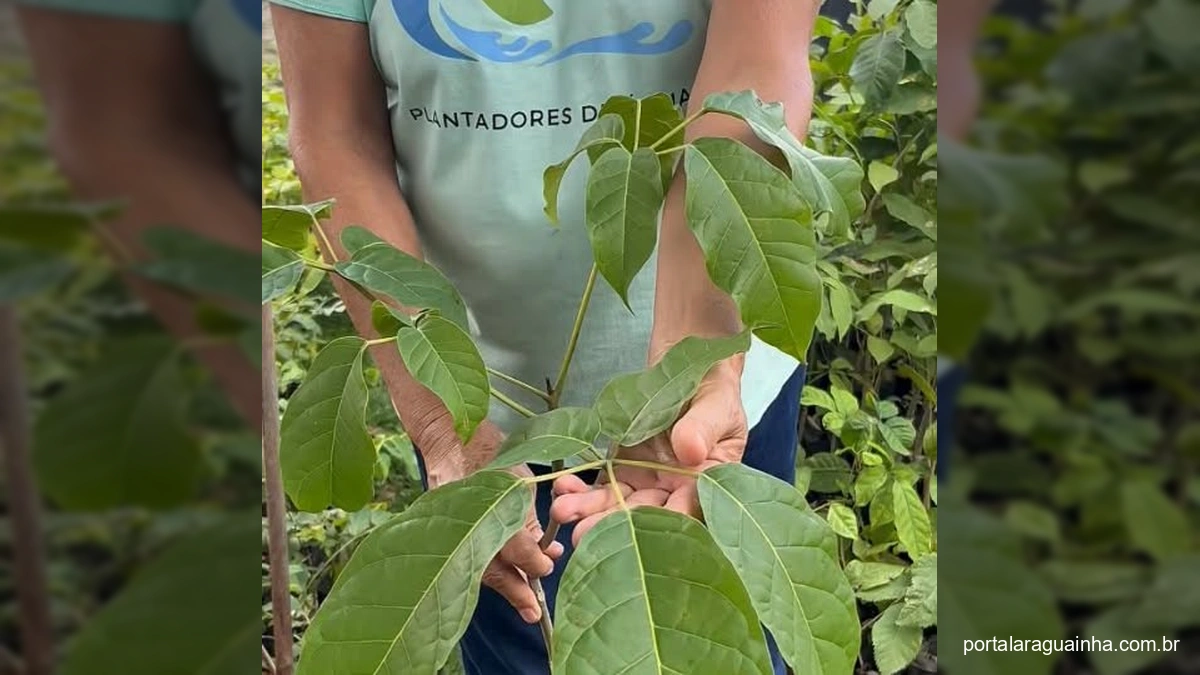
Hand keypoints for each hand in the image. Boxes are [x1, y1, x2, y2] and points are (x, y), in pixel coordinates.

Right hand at [419, 419, 562, 623]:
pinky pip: (468, 560)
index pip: (515, 544)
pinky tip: (507, 584)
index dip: (534, 560)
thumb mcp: (521, 482)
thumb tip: (543, 555)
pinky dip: (488, 574)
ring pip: (479, 568)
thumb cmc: (495, 455)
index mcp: (492, 503)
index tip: (549, 565)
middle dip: (516, 589)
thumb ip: (530, 521)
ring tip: (525, 605)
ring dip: (504, 588)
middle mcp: (469, 520)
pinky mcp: (445, 531)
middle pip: (493, 566)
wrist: (454, 440)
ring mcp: (453, 526)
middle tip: (534, 612)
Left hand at [549, 359, 746, 545]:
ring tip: (562, 511)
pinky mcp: (620, 469)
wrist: (684, 367)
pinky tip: (562, 487)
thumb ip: (704, 427)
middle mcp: (675, 489)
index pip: (689, 507)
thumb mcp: (716, 403)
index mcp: (707, 481)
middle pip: (646, 516)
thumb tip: (691, 450)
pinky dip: (579, 490)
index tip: (644, 531)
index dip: (667, 523)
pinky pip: (600, 486)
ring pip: (618, 505)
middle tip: (583, 533)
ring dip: (589, 512)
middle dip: (614, 526)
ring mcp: (645, 481)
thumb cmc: (712, 388)